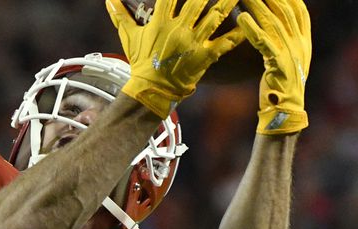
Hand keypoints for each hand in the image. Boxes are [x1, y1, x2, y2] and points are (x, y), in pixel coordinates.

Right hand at [106, 0, 245, 117]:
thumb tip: (108, 0)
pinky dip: (238, 34)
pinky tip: (249, 22)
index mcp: (161, 22)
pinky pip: (224, 43)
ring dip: (228, 1)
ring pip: (215, 16)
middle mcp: (179, 29)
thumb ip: (121, 16)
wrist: (152, 91)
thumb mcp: (129, 38)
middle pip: (198, 1)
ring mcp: (193, 43)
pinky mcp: (205, 57)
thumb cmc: (141, 63)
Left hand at [238, 0, 311, 133]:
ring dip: (257, 5)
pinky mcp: (279, 65)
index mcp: (304, 41)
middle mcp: (300, 44)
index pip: (299, 10)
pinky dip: (252, 29)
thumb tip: (273, 20)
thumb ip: (285, 39)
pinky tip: (241, 18)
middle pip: (284, 11)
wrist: (285, 111)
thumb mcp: (289, 58)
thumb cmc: (281, 85)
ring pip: (273, 23)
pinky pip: (264, 42)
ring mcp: (291, 54)